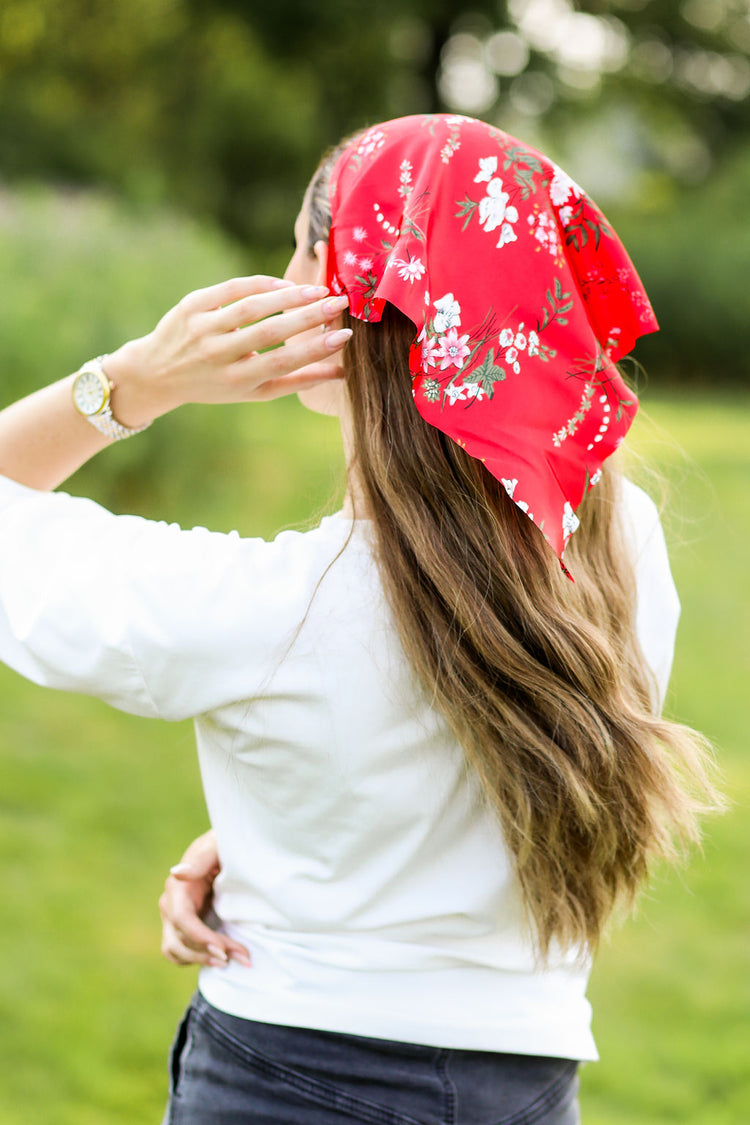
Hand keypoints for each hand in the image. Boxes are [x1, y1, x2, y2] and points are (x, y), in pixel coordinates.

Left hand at [105, 276, 350, 427]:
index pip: (282, 362)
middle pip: (269, 332)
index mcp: (236, 381)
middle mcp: (217, 356)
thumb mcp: (254, 391)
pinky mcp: (191, 306)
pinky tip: (284, 284)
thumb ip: (297, 381)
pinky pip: (230, 289)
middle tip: (339, 303)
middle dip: (308, 316)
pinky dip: (260, 284)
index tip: (344, 335)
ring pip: (250, 307)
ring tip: (318, 291)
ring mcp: (202, 329)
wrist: (157, 373)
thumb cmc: (216, 384)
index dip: (315, 349)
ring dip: (288, 296)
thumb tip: (342, 373)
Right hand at [159, 830, 250, 968]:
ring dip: (202, 960)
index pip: (181, 919)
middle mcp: (171, 903)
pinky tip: (220, 958)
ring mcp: (174, 917)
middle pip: (179, 940)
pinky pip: (180, 951)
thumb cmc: (224, 844)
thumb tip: (176, 873)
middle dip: (208, 953)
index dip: (200, 938)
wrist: (228, 847)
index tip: (223, 950)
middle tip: (242, 957)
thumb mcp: (216, 845)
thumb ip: (200, 859)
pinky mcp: (182, 925)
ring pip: (176, 950)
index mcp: (178, 886)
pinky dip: (196, 959)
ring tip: (231, 962)